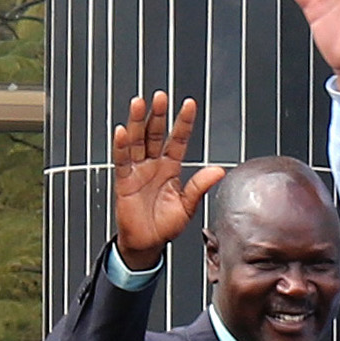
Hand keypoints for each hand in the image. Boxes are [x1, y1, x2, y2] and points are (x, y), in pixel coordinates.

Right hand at [107, 91, 206, 260]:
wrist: (147, 243)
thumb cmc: (166, 225)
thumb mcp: (187, 206)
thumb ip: (199, 186)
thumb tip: (218, 170)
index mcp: (171, 168)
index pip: (178, 139)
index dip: (183, 122)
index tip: (188, 104)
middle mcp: (153, 165)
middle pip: (155, 134)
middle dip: (158, 115)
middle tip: (160, 96)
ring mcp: (138, 171)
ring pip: (137, 141)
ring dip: (137, 122)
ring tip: (138, 103)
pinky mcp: (124, 181)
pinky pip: (122, 161)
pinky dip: (121, 146)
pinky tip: (122, 131)